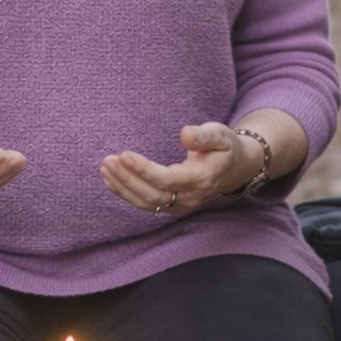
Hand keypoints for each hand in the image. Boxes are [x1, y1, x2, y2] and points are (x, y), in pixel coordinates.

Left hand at [99, 121, 254, 217]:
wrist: (235, 169)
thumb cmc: (225, 147)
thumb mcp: (220, 135)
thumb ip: (203, 135)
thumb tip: (184, 134)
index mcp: (201, 179)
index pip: (167, 180)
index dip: (144, 169)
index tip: (124, 154)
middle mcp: (190, 197)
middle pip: (153, 195)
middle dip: (127, 179)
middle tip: (108, 161)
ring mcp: (181, 206)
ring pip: (147, 203)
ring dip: (123, 187)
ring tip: (105, 168)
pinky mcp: (173, 207)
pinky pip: (147, 204)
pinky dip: (126, 194)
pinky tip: (111, 180)